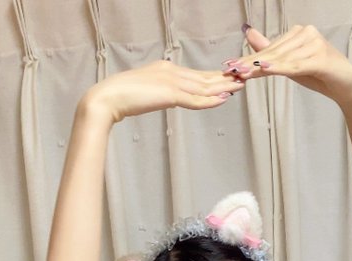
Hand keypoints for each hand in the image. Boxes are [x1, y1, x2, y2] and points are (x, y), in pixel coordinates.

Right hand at [82, 60, 244, 124]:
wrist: (107, 98)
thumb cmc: (120, 97)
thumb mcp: (144, 93)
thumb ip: (158, 93)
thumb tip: (166, 97)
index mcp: (166, 69)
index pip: (195, 75)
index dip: (214, 77)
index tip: (228, 78)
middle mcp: (171, 71)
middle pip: (204, 77)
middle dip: (225, 78)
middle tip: (244, 77)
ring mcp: (171, 82)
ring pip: (204, 86)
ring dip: (224, 86)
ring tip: (241, 86)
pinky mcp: (169, 94)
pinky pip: (195, 99)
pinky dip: (211, 100)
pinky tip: (224, 98)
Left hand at [224, 24, 351, 107]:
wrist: (347, 87)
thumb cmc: (320, 75)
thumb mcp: (292, 65)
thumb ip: (271, 51)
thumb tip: (249, 34)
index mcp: (298, 33)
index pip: (270, 49)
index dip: (249, 59)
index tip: (229, 66)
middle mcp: (306, 33)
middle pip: (273, 53)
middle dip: (251, 64)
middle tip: (231, 71)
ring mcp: (314, 43)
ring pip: (282, 59)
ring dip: (261, 68)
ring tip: (242, 74)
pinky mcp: (320, 58)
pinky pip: (296, 65)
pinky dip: (281, 68)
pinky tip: (266, 70)